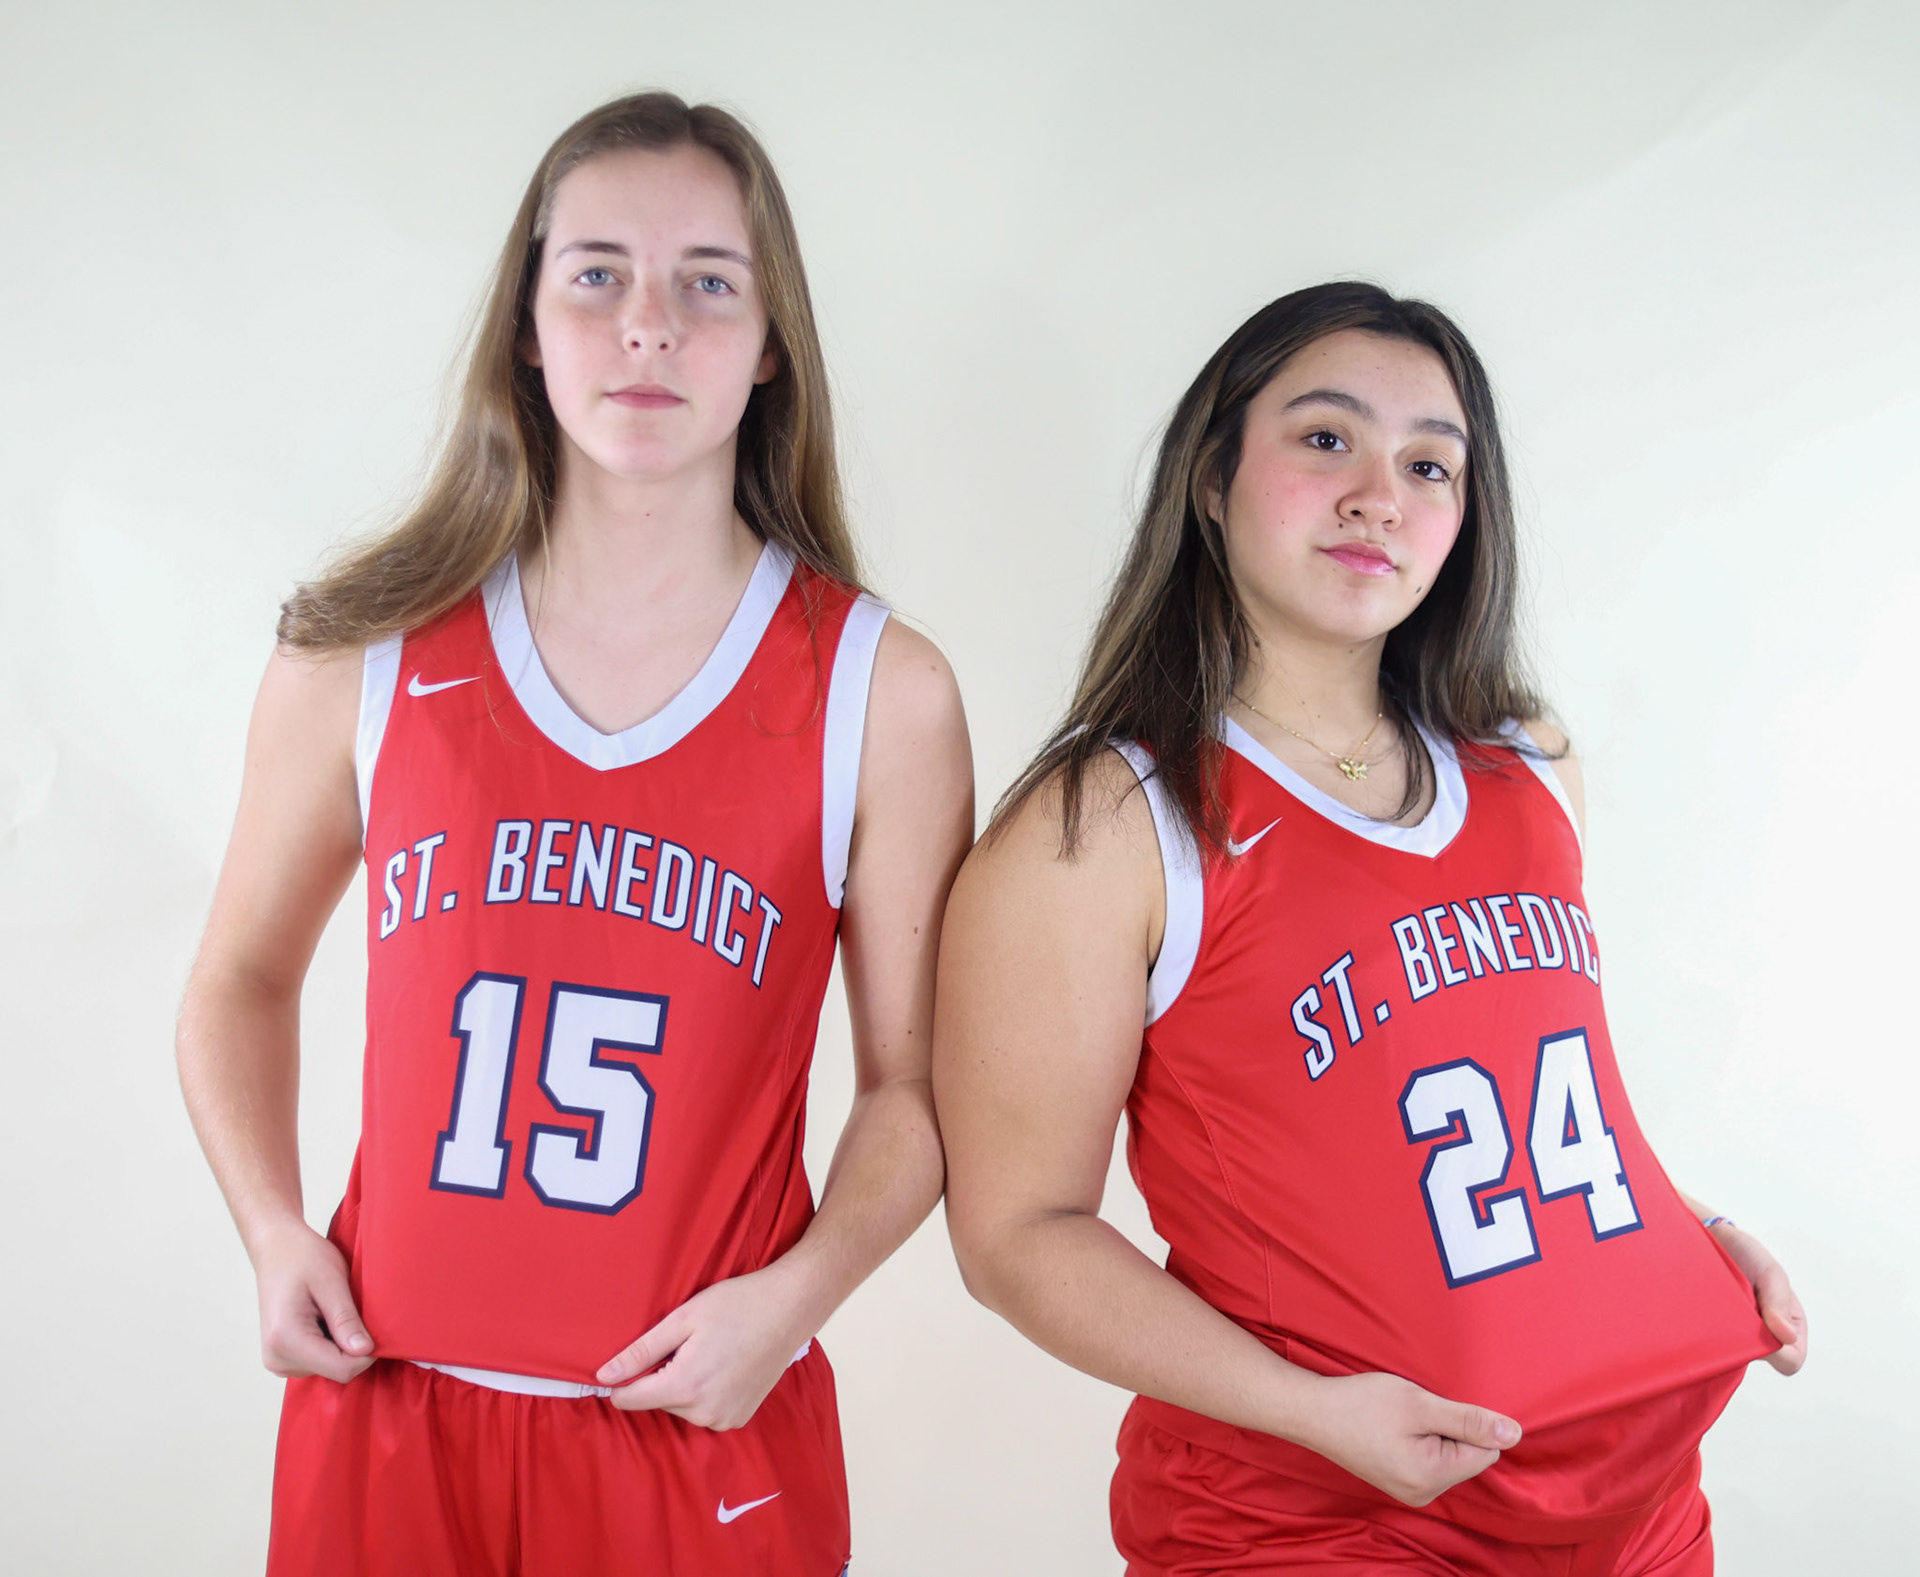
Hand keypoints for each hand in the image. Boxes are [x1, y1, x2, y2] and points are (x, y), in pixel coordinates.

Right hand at [251, 1219, 374, 1382]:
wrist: (276, 1247)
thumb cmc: (302, 1256)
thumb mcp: (331, 1281)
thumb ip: (346, 1319)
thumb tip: (365, 1351)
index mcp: (287, 1340)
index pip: (342, 1369)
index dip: (367, 1352)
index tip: (374, 1324)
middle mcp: (277, 1358)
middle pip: (337, 1370)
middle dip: (353, 1345)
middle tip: (348, 1308)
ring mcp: (278, 1361)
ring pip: (330, 1367)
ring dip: (341, 1343)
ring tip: (332, 1309)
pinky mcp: (283, 1357)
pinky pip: (319, 1361)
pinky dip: (330, 1342)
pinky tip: (324, 1317)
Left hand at [597, 1263, 814, 1429]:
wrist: (789, 1309)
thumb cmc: (737, 1305)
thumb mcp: (683, 1318)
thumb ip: (641, 1351)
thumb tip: (604, 1375)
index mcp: (686, 1386)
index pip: (630, 1399)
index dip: (621, 1380)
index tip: (624, 1362)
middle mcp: (704, 1411)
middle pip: (658, 1401)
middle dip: (660, 1376)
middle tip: (685, 1343)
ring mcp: (725, 1418)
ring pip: (681, 1407)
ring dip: (683, 1386)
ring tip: (707, 1351)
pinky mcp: (739, 1418)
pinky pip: (704, 1412)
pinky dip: (704, 1393)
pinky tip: (721, 1365)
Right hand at [1300, 1371, 1520, 1506]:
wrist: (1311, 1411)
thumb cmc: (1362, 1403)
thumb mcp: (1420, 1404)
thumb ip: (1469, 1420)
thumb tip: (1515, 1434)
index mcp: (1432, 1478)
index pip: (1485, 1452)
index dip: (1466, 1422)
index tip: (1434, 1407)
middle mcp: (1423, 1493)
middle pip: (1466, 1456)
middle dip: (1450, 1427)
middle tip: (1413, 1411)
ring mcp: (1409, 1490)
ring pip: (1448, 1455)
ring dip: (1433, 1431)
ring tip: (1400, 1418)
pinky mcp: (1398, 1481)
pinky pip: (1429, 1459)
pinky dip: (1419, 1438)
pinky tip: (1393, 1426)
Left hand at [1710, 1221, 1806, 1374]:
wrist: (1711, 1236)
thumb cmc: (1747, 1254)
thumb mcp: (1770, 1272)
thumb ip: (1779, 1301)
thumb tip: (1786, 1337)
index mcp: (1788, 1325)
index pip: (1789, 1361)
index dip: (1777, 1354)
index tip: (1758, 1327)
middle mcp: (1762, 1334)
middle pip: (1755, 1359)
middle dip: (1743, 1342)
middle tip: (1730, 1308)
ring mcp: (1734, 1333)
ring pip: (1729, 1354)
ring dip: (1719, 1334)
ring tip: (1712, 1304)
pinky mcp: (1709, 1328)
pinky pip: (1707, 1342)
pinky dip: (1701, 1329)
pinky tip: (1697, 1308)